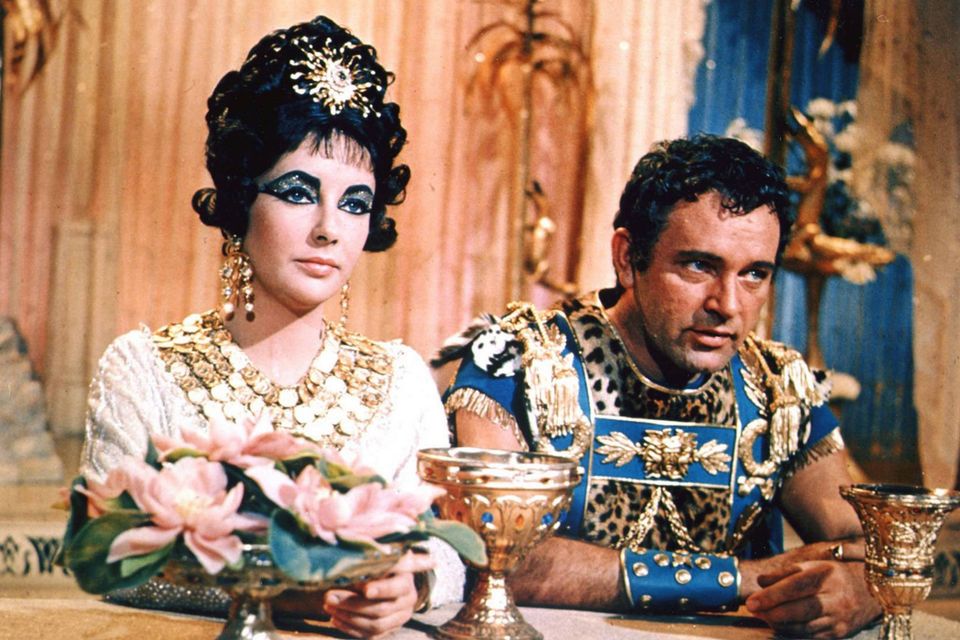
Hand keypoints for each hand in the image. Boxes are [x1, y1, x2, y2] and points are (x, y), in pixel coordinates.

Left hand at [323, 550, 434, 638]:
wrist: (391, 576)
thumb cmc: (379, 561)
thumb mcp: (378, 554)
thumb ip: (368, 556)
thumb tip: (348, 548)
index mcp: (406, 579)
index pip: (396, 587)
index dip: (381, 589)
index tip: (364, 589)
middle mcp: (408, 600)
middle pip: (381, 609)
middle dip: (352, 604)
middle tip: (329, 596)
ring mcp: (400, 617)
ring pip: (375, 625)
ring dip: (348, 617)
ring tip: (329, 607)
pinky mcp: (389, 630)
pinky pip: (370, 636)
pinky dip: (350, 629)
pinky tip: (335, 619)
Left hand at [745, 559, 880, 638]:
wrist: (869, 592)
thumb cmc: (832, 576)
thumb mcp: (811, 565)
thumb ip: (784, 572)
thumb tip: (761, 582)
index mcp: (827, 576)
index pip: (796, 586)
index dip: (772, 595)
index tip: (751, 601)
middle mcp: (836, 599)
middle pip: (801, 610)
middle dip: (773, 612)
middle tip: (753, 609)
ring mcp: (839, 620)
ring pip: (804, 628)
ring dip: (779, 624)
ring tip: (763, 615)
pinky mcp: (840, 634)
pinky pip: (810, 637)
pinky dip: (791, 632)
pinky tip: (778, 625)